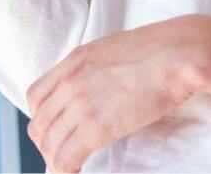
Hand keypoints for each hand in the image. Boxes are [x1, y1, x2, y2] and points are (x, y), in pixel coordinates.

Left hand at [25, 15, 207, 172]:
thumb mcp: (113, 50)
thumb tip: (101, 84)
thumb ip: (96, 67)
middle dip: (47, 143)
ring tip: (70, 166)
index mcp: (73, 61)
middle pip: (38, 124)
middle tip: (62, 152)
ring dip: (55, 160)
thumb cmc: (158, 51)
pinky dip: (65, 171)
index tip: (54, 127)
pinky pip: (65, 159)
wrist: (175, 56)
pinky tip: (77, 173)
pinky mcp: (95, 128)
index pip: (35, 96)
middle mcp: (70, 83)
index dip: (41, 117)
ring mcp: (80, 105)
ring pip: (48, 145)